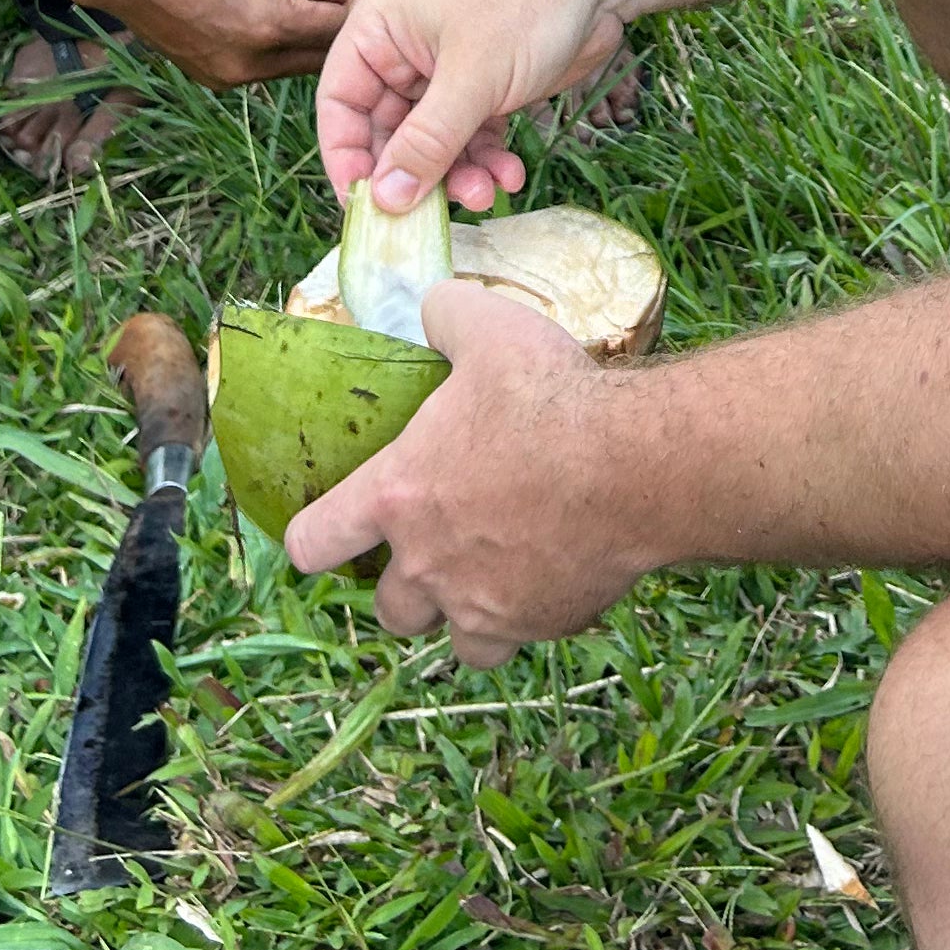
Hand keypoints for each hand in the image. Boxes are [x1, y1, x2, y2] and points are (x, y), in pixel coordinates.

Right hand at [72, 0, 354, 86]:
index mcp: (271, 26)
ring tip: (313, 2)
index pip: (339, 27)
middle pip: (322, 55)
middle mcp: (254, 63)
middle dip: (339, 26)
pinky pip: (265, 68)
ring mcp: (231, 77)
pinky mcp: (214, 79)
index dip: (360, 5)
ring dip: (309, 39)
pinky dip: (279, 48)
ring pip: (294, 65)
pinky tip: (276, 17)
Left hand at [284, 277, 640, 661]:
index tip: (331, 531)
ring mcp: (485, 604)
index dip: (313, 539)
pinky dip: (529, 615)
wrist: (636, 465)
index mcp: (397, 496)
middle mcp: (429, 565)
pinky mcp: (542, 624)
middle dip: (405, 586)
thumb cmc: (551, 398)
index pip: (313, 543)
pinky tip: (552, 573)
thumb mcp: (488, 329)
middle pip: (389, 608)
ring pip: (455, 641)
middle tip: (435, 547)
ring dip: (463, 615)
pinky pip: (522, 635)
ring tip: (490, 576)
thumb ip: (445, 318)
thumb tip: (433, 308)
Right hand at [315, 0, 629, 210]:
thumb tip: (383, 201)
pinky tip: (510, 175)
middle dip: (414, 174)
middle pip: (387, 129)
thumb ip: (425, 143)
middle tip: (437, 215)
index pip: (339, 103)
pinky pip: (469, 133)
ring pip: (432, 139)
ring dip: (456, 173)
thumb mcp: (470, 77)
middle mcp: (403, 47)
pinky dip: (485, 158)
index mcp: (377, 25)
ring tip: (487, 193)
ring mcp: (446, 66)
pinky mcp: (485, 82)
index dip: (347, 159)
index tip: (366, 208)